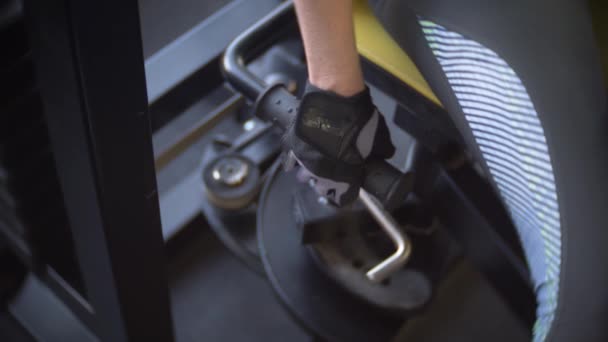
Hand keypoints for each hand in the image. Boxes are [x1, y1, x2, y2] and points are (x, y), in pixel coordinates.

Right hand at [283, 82, 394, 205]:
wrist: (335, 94)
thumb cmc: (355, 115)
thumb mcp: (378, 137)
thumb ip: (381, 151)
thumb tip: (385, 153)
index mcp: (343, 174)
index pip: (343, 196)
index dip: (348, 194)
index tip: (350, 190)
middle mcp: (321, 171)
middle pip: (322, 188)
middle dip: (329, 185)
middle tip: (336, 177)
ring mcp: (304, 158)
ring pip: (305, 175)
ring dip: (312, 172)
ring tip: (319, 166)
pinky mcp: (293, 144)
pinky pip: (291, 159)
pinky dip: (296, 160)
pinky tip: (301, 158)